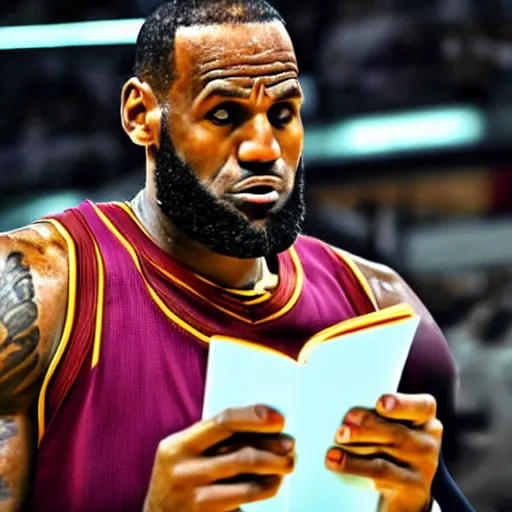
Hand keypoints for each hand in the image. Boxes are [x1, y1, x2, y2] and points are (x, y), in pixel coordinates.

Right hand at [143, 405, 294, 511]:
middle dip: (271, 446)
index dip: (254, 417)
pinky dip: (264, 488)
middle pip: (239, 452)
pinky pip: (245, 498)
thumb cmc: (181, 478)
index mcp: (177, 445)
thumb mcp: (186, 454)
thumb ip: (213, 440)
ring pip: (247, 479)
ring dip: (273, 469)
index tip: (278, 419)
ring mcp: (193, 496)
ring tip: (287, 464)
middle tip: (290, 445)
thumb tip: (261, 423)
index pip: (223, 421)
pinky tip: (273, 483)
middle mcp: (182, 470)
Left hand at [325, 393, 441, 511]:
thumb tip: (342, 404)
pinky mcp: (412, 490)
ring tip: (337, 439)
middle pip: (397, 431)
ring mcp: (423, 468)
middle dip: (367, 425)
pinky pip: (381, 474)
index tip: (379, 403)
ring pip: (385, 454)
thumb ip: (374, 413)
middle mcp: (428, 442)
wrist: (401, 491)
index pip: (422, 406)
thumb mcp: (386, 426)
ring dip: (356, 447)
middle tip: (344, 423)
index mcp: (424, 420)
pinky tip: (335, 461)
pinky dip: (354, 466)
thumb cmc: (388, 446)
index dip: (402, 404)